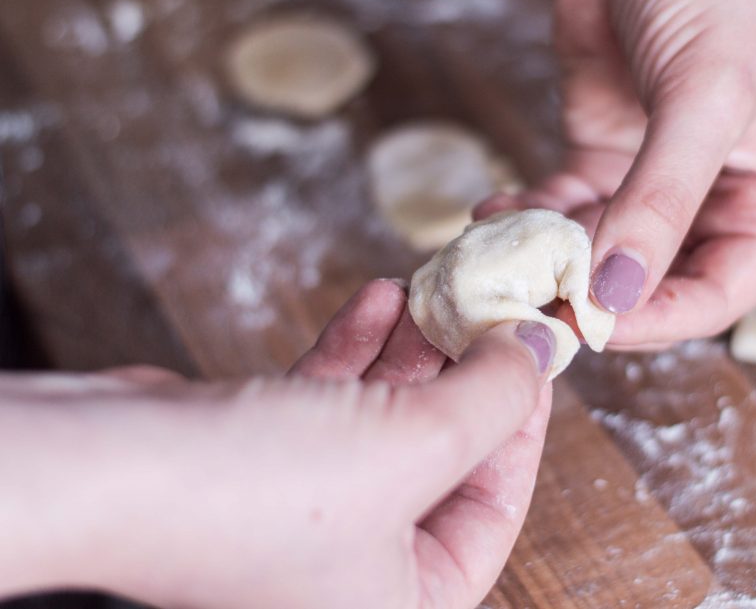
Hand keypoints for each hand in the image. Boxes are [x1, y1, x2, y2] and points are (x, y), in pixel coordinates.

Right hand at [0, 280, 554, 608]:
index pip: (495, 511)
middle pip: (441, 457)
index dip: (524, 425)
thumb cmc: (258, 493)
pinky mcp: (265, 460)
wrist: (105, 470)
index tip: (535, 355)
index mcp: (404, 603)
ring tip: (434, 288)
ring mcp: (308, 514)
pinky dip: (358, 350)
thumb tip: (541, 351)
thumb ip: (493, 399)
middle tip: (486, 306)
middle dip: (463, 373)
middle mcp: (357, 570)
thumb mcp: (412, 445)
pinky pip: (334, 403)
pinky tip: (377, 298)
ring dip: (412, 349)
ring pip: (387, 420)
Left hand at [475, 0, 755, 348]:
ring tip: (499, 252)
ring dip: (549, 263)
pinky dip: (528, 220)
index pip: (722, 295)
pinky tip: (493, 209)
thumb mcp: (703, 98)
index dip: (658, 320)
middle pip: (656, 288)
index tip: (592, 323)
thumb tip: (614, 293)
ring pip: (600, 260)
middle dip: (593, 297)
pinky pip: (563, 216)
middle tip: (532, 299)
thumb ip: (662, 200)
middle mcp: (720, 206)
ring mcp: (656, 191)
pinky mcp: (602, 167)